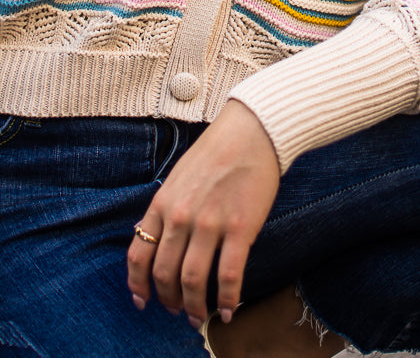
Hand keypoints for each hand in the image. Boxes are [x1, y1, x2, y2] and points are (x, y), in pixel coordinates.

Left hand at [127, 99, 280, 327]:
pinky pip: (228, 276)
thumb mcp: (179, 176)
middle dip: (168, 300)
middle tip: (177, 311)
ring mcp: (210, 224)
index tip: (143, 301)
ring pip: (193, 281)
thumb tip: (159, 238)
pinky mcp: (240, 229)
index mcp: (163, 202)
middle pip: (165, 274)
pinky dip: (226, 299)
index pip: (139, 253)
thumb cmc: (218, 150)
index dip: (138, 284)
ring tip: (199, 316)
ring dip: (194, 306)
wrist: (254, 131)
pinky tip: (228, 309)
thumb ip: (168, 207)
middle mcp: (181, 216)